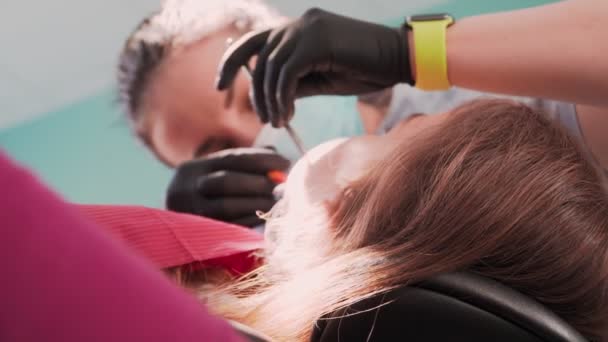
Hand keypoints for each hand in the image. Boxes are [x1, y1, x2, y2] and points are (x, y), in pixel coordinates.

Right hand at [166, 148, 289, 226]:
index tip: (285, 163)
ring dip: (257, 203)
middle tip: (282, 186)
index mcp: (194, 168)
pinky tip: (264, 217)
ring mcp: (189, 213)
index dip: (261, 159)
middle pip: (226, 181)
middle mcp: (186, 188)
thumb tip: (279, 160)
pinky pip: (228, 227)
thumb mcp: (217, 175)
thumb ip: (245, 164)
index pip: (231, 158)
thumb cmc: (208, 196)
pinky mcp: (196, 235)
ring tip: (276, 202)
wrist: (171, 230)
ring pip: (226, 206)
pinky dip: (249, 221)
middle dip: (259, 183)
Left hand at [216, 8, 412, 127]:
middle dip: (252, 89)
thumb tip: (267, 99)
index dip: (231, 62)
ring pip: (271, 67)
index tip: (220, 86)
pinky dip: (282, 97)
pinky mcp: (317, 41)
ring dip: (270, 99)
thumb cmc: (362, 70)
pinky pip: (287, 73)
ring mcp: (307, 28)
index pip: (252, 42)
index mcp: (296, 28)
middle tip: (260, 118)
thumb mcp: (319, 79)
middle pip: (256, 54)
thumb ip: (292, 83)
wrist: (397, 59)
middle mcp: (297, 23)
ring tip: (278, 121)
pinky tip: (287, 115)